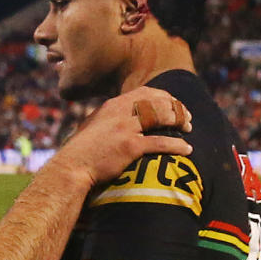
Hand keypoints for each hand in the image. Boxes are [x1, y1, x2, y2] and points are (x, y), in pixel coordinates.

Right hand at [51, 86, 192, 185]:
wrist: (71, 167)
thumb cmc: (81, 151)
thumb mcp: (93, 126)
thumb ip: (109, 119)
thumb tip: (121, 118)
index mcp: (113, 106)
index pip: (146, 92)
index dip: (164, 97)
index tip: (174, 105)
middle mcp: (121, 113)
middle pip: (157, 102)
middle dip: (176, 107)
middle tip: (187, 118)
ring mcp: (126, 129)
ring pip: (162, 117)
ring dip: (179, 121)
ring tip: (189, 129)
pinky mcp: (130, 147)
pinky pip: (160, 142)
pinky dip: (177, 145)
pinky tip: (187, 149)